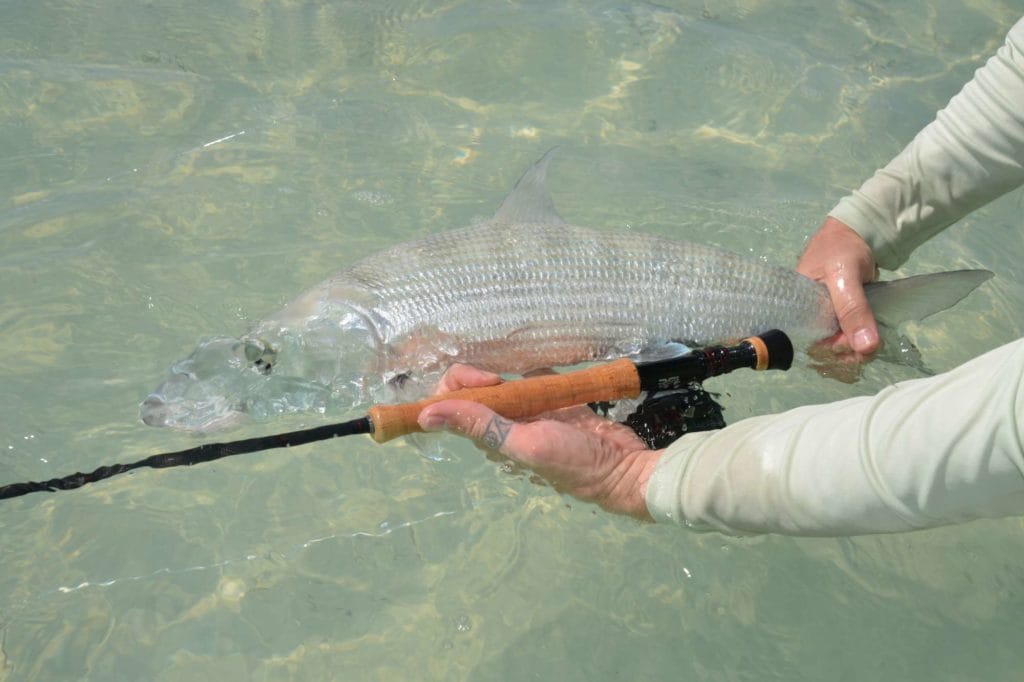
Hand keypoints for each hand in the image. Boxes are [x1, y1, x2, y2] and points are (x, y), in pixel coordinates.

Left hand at [417, 364, 661, 519]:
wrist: (625, 468)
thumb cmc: (574, 462)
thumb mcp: (525, 444)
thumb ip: (481, 425)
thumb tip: (425, 415)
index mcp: (489, 436)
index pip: (451, 404)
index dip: (460, 385)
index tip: (490, 380)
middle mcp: (503, 423)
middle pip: (471, 388)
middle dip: (478, 373)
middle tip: (503, 376)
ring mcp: (529, 410)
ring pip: (500, 380)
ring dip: (503, 367)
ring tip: (518, 366)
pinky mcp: (553, 400)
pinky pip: (533, 376)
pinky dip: (533, 366)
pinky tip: (539, 361)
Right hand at [797, 216, 880, 358]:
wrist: (861, 232)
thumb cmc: (841, 249)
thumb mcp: (845, 276)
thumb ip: (853, 310)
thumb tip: (865, 348)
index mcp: (797, 307)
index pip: (806, 341)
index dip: (827, 350)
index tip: (848, 348)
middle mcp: (809, 315)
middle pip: (823, 347)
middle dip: (845, 352)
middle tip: (865, 348)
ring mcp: (827, 315)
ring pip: (837, 344)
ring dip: (855, 350)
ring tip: (872, 345)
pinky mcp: (844, 314)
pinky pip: (849, 335)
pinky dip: (860, 341)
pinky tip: (870, 342)